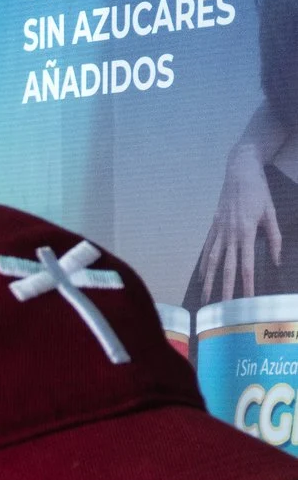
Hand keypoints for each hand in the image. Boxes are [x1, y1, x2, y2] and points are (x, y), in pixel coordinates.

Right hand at [198, 140, 279, 301]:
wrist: (240, 171)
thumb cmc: (259, 191)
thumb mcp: (271, 212)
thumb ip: (274, 237)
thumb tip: (276, 260)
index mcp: (246, 232)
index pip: (246, 264)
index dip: (247, 283)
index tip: (248, 299)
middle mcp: (229, 234)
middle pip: (227, 267)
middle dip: (226, 288)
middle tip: (223, 307)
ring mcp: (219, 231)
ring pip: (213, 261)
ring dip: (210, 281)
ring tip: (207, 297)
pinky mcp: (213, 226)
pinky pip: (207, 249)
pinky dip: (204, 264)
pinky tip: (203, 276)